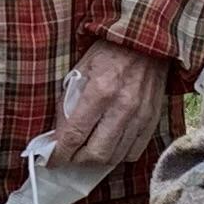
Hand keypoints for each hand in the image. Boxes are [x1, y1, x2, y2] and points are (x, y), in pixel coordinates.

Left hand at [45, 38, 173, 171]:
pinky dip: (118, 155)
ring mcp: (140, 115)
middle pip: (96, 153)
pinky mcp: (152, 119)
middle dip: (77, 160)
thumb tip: (58, 134)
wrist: (146, 42)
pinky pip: (134, 152)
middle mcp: (122, 107)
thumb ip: (68, 102)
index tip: (51, 160)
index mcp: (99, 91)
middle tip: (69, 156)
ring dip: (97, 160)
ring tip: (86, 152)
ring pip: (115, 157)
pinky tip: (109, 146)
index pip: (75, 135)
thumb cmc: (108, 53)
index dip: (60, 154)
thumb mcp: (80, 70)